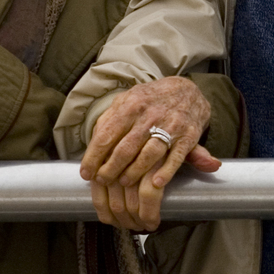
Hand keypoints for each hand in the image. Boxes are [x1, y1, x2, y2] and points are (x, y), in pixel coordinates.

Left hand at [78, 77, 219, 231]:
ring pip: (149, 154)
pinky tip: (156, 183)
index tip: (86, 173)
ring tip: (123, 182)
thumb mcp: (127, 100)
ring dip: (134, 172)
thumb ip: (109, 120)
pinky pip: (176, 157)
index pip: (107, 135)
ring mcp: (170, 125)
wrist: (187, 91)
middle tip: (102, 181)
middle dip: (111, 168)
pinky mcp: (188, 136)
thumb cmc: (150, 100)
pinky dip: (166, 171)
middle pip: (126, 148)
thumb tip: (93, 142)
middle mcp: (149, 115)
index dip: (94, 157)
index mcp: (131, 105)